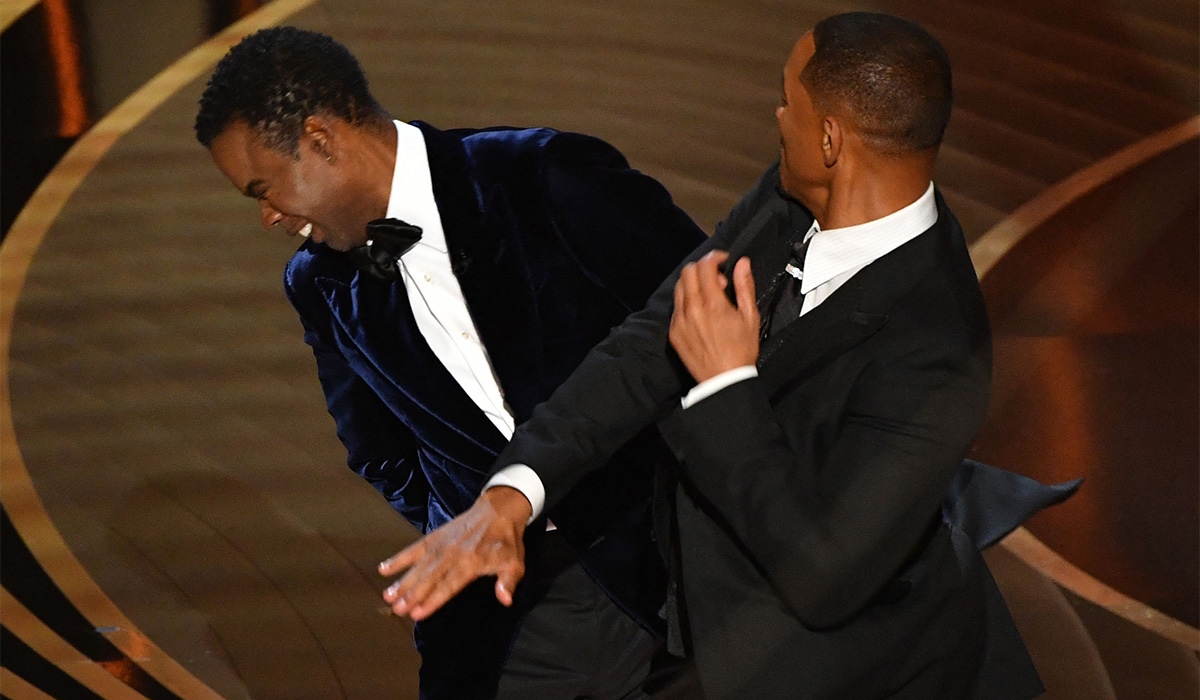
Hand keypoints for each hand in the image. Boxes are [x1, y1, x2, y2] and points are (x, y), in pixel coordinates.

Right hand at [379, 486, 531, 619]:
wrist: (498, 511)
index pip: (449, 586)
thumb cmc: (507, 542)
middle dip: (412, 594)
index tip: (418, 613)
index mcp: (472, 562)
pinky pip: (414, 549)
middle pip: (430, 578)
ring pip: (419, 566)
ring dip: (402, 581)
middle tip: (396, 609)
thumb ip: (508, 582)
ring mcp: (441, 545)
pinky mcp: (435, 537)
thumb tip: (505, 600)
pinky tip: (384, 569)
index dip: (433, 600)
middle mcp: (453, 554)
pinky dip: (399, 558)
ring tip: (388, 595)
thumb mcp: (515, 563)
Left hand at [669, 250, 758, 381]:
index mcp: (713, 304)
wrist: (724, 380)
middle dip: (703, 268)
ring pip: (679, 287)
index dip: (714, 257)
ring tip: (709, 296)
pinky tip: (700, 312)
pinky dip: (687, 301)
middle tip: (718, 280)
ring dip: (693, 283)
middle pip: (687, 272)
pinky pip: (676, 307)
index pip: (704, 266)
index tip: (723, 260)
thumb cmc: (741, 350)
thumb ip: (744, 286)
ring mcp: (679, 321)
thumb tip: (742, 263)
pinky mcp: (674, 332)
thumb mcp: (750, 316)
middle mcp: (692, 309)